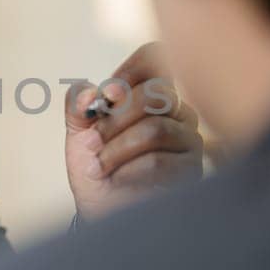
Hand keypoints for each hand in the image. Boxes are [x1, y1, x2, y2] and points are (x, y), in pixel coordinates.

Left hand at [64, 42, 205, 220]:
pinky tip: (117, 179)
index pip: (155, 59)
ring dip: (117, 150)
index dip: (128, 72)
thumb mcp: (79, 132)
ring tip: (101, 166)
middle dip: (115, 120)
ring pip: (155, 130)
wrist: (103, 210)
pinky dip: (128, 171)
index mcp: (152, 94)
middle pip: (156, 95)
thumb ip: (78, 104)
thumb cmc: (98, 168)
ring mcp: (189, 140)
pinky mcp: (191, 170)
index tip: (105, 96)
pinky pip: (159, 161)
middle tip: (94, 142)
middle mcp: (178, 112)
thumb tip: (90, 92)